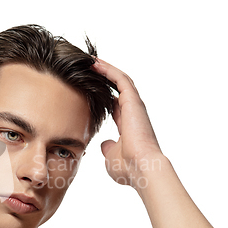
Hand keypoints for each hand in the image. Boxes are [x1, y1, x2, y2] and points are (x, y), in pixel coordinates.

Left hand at [92, 59, 162, 188]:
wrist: (141, 168)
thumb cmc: (128, 168)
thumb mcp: (111, 157)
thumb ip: (107, 149)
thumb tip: (103, 145)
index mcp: (127, 124)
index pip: (113, 104)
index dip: (102, 95)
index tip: (87, 88)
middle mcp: (132, 112)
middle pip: (116, 88)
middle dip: (103, 77)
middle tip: (86, 67)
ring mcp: (134, 105)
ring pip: (119, 79)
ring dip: (104, 69)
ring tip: (89, 60)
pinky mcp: (133, 100)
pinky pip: (120, 79)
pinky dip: (108, 70)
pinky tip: (95, 63)